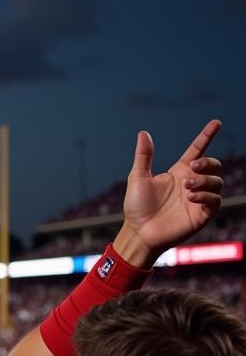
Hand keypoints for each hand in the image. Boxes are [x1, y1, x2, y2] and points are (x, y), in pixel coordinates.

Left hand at [119, 120, 222, 263]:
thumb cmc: (137, 207)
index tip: (216, 123)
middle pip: (214, 165)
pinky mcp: (202, 214)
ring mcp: (198, 199)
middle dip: (208, 162)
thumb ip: (143, 156)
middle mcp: (191, 183)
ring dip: (204, 180)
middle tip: (192, 167)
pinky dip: (206, 196)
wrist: (138, 232)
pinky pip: (215, 201)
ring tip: (186, 187)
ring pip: (217, 182)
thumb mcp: (138, 178)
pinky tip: (191, 196)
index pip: (198, 150)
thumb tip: (142, 133)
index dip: (207, 136)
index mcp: (179, 172)